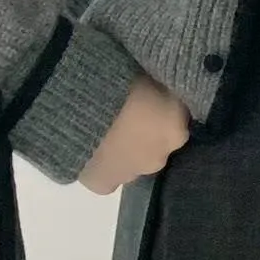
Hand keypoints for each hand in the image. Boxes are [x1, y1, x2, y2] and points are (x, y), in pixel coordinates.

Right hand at [79, 73, 191, 194]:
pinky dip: (104, 165)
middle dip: (146, 132)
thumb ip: (163, 88)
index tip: (149, 96)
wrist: (82, 109)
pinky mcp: (105, 184)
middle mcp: (160, 156)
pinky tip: (94, 148)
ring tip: (107, 128)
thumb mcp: (152, 74)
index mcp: (176, 129)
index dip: (163, 108)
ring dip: (126, 148)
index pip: (178, 119)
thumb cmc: (121, 82)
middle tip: (126, 113)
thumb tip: (163, 87)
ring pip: (134, 161)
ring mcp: (132, 175)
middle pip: (157, 145)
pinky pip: (108, 176)